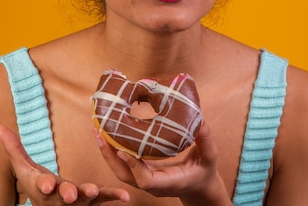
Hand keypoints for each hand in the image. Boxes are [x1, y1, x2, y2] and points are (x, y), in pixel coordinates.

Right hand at [0, 125, 130, 204]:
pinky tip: (126, 196)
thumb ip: (13, 147)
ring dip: (90, 194)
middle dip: (67, 193)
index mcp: (42, 187)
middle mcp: (59, 197)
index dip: (43, 184)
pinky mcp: (91, 200)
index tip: (46, 184)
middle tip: (71, 194)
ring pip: (83, 198)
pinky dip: (114, 196)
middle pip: (63, 195)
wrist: (51, 204)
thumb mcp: (23, 167)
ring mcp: (76, 200)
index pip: (41, 185)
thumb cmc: (36, 184)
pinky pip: (103, 198)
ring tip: (95, 191)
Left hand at [94, 121, 231, 205]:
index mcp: (169, 182)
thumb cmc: (204, 172)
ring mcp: (146, 180)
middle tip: (99, 133)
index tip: (124, 150)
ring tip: (97, 130)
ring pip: (121, 170)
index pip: (145, 180)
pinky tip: (108, 134)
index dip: (134, 166)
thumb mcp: (209, 157)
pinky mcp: (143, 173)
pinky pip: (124, 164)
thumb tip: (200, 119)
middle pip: (125, 175)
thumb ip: (205, 140)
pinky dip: (114, 151)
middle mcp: (153, 184)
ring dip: (108, 152)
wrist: (199, 188)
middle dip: (110, 156)